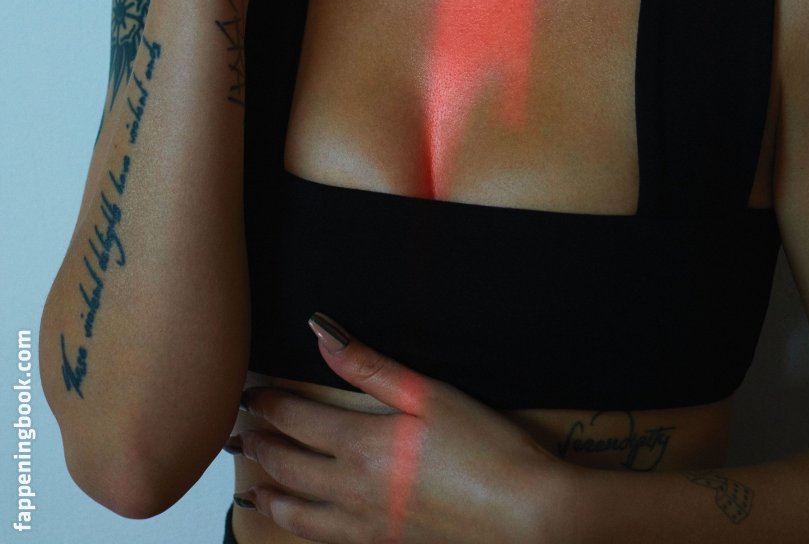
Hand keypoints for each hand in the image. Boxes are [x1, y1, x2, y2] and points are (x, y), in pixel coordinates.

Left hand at [236, 314, 566, 542]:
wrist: (526, 515)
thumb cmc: (486, 449)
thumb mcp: (430, 395)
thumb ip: (371, 366)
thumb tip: (321, 333)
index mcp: (364, 445)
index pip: (296, 420)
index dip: (266, 403)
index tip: (245, 390)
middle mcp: (355, 489)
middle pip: (289, 466)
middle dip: (258, 445)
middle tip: (235, 432)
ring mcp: (369, 524)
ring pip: (300, 514)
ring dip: (270, 496)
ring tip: (249, 487)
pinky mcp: (387, 543)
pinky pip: (327, 540)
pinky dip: (300, 530)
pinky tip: (301, 525)